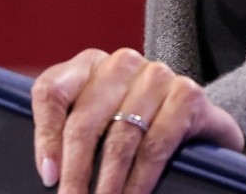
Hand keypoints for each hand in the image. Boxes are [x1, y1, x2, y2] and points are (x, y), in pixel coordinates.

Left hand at [30, 47, 244, 193]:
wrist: (200, 125)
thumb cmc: (138, 127)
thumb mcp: (100, 122)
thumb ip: (70, 133)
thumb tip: (48, 173)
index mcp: (89, 64)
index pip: (51, 92)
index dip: (45, 137)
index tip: (48, 177)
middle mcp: (121, 63)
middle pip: (84, 121)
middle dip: (76, 172)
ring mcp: (156, 76)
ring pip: (120, 138)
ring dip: (109, 183)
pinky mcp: (187, 96)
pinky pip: (156, 145)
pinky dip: (141, 179)